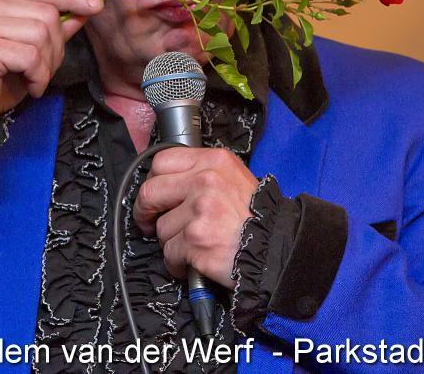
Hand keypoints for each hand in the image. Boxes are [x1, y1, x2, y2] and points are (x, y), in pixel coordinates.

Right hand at [0, 0, 102, 138]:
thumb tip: (83, 11)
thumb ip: (53, 29)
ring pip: (41, 34)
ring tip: (34, 80)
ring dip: (46, 65)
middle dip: (56, 47)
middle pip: (46, 14)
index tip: (96, 5)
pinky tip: (29, 87)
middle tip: (43, 71)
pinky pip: (30, 56)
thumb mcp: (29, 52)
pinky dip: (37, 76)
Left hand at [133, 146, 258, 288]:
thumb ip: (204, 173)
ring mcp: (199, 210)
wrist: (277, 248)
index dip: (153, 181)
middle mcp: (205, 181)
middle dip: (145, 212)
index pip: (162, 161)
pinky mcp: (196, 240)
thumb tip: (169, 182)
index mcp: (214, 161)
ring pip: (160, 228)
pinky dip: (178, 263)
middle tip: (149, 223)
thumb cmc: (258, 218)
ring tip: (193, 245)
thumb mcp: (235, 178)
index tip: (154, 195)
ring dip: (171, 242)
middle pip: (150, 192)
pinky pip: (169, 254)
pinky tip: (193, 261)